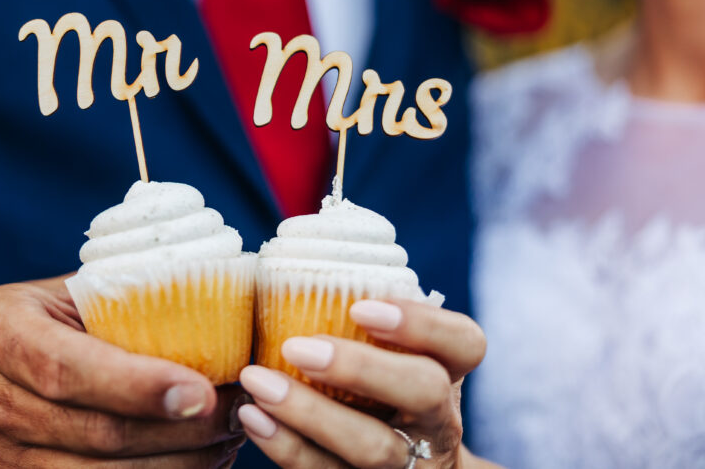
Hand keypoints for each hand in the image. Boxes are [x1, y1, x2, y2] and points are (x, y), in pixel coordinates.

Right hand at [0, 277, 244, 466]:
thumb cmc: (8, 324)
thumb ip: (112, 300)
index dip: (139, 386)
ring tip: (226, 444)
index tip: (202, 391)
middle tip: (237, 415)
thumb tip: (204, 300)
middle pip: (95, 435)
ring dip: (174, 468)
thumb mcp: (46, 296)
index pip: (70, 371)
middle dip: (179, 433)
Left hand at [236, 299, 498, 467]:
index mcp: (447, 372)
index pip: (464, 342)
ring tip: (257, 382)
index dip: (421, 323)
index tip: (360, 306)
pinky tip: (254, 417)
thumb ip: (360, 322)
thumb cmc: (377, 394)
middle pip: (424, 392)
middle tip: (297, 347)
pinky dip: (288, 447)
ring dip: (309, 413)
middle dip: (360, 367)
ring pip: (374, 447)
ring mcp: (411, 465)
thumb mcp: (389, 357)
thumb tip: (285, 270)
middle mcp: (438, 421)